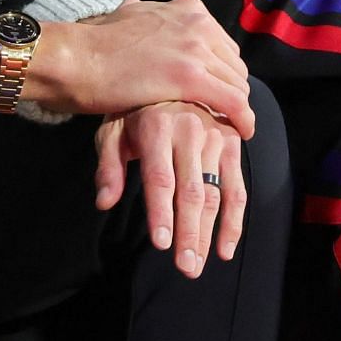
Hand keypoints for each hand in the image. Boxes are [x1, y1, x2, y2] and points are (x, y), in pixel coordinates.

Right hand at [53, 0, 254, 137]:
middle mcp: (198, 24)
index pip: (224, 45)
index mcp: (189, 10)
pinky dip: (243, 120)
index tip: (215, 91)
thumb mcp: (129, 14)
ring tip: (228, 126)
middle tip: (221, 113)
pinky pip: (234, 102)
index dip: (222, 72)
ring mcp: (195, 49)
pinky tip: (242, 132)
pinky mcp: (190, 77)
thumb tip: (137, 9)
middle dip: (230, 90)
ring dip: (236, 107)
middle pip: (235, 65)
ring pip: (238, 85)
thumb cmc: (95, 44)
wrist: (77, 58)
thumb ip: (146, 17)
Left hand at [94, 101, 246, 278]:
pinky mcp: (232, 142)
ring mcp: (215, 136)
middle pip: (191, 191)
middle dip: (188, 233)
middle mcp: (190, 130)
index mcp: (157, 126)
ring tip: (196, 265)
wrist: (172, 73)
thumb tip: (103, 202)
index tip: (162, 244)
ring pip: (214, 193)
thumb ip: (108, 165)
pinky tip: (224, 249)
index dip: (162, 212)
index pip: (160, 178)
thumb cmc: (135, 111)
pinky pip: (237, 188)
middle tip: (184, 267)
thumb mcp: (113, 130)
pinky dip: (234, 221)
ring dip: (208, 234)